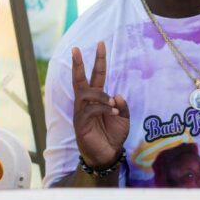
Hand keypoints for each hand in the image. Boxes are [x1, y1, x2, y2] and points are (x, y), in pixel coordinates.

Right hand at [72, 42, 129, 169]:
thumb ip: (122, 106)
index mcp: (96, 98)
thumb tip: (117, 94)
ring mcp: (81, 112)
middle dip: (78, 63)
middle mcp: (86, 102)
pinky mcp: (80, 123)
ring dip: (101, 95)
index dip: (99, 60)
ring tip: (112, 104)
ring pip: (85, 93)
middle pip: (79, 79)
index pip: (96, 75)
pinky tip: (112, 113)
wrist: (107, 155)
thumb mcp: (123, 118)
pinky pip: (89, 110)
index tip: (101, 43)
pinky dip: (102, 108)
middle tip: (75, 48)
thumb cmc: (112, 135)